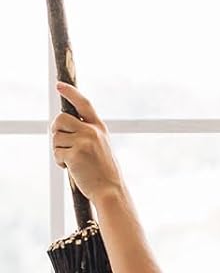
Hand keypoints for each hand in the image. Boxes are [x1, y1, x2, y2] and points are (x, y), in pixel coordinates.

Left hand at [51, 82, 123, 201]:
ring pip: (55, 137)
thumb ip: (85, 132)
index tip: (59, 84)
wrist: (110, 188)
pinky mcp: (75, 154)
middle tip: (63, 143)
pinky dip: (60, 162)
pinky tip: (72, 168)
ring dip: (58, 149)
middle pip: (60, 119)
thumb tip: (61, 124)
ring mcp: (84, 142)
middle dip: (56, 131)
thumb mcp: (100, 145)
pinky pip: (56, 153)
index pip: (84, 104)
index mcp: (99, 127)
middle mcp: (92, 131)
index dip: (71, 92)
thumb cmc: (103, 170)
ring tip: (73, 160)